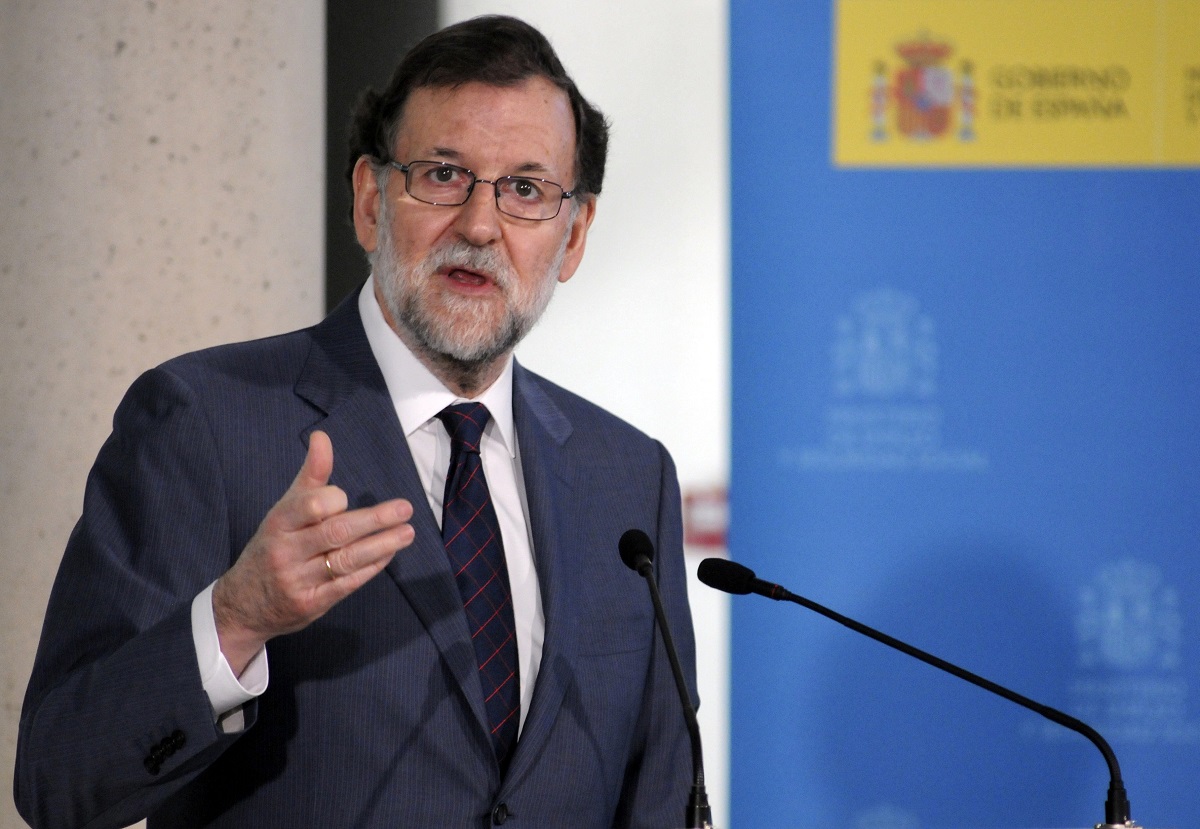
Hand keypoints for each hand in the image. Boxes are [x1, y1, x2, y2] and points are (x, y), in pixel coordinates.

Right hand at [212, 430, 414, 673]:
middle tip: (405, 508)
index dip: (334, 500)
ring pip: (346, 560)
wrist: (242, 604)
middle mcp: (287, 551)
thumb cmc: (272, 547)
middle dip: (374, 520)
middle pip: (336, 532)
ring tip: (407, 532)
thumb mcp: (283, 510)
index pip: (312, 507)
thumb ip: (310, 477)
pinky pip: (347, 584)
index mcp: (279, 523)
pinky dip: (371, 568)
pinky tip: (389, 554)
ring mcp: (299, 580)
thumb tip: (322, 437)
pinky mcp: (312, 603)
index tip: (346, 497)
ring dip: (381, 545)